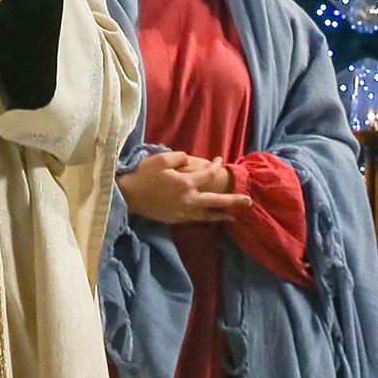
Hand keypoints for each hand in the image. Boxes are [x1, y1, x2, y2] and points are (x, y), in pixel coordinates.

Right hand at [118, 150, 249, 225]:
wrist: (129, 196)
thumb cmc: (144, 175)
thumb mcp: (161, 159)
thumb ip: (179, 157)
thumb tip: (190, 160)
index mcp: (185, 182)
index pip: (207, 173)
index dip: (216, 166)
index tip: (220, 160)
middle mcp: (188, 199)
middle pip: (216, 200)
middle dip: (233, 200)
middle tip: (248, 201)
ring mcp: (183, 211)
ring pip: (208, 214)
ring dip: (223, 214)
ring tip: (235, 216)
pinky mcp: (177, 219)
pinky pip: (196, 219)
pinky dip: (207, 218)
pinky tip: (212, 218)